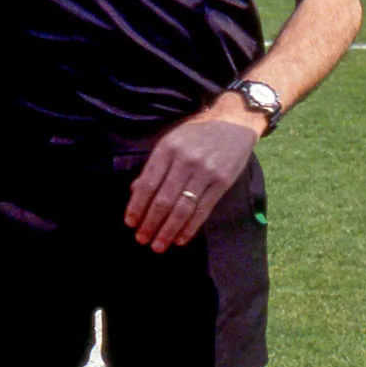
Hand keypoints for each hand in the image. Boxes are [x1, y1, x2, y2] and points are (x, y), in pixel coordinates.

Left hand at [123, 106, 262, 252]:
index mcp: (168, 148)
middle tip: (141, 239)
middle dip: (150, 223)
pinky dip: (190, 227)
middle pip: (163, 199)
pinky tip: (181, 239)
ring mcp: (205, 172)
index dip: (137, 206)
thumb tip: (135, 190)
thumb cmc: (197, 131)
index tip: (130, 223)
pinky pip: (203, 210)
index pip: (147, 183)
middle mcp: (185, 160)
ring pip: (182, 208)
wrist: (235, 121)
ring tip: (158, 245)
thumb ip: (154, 165)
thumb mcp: (171, 139)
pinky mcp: (222, 182)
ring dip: (168, 230)